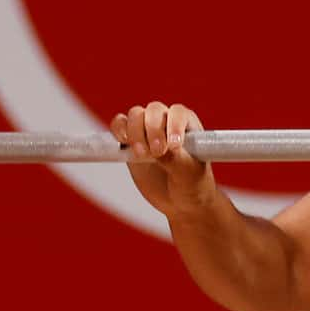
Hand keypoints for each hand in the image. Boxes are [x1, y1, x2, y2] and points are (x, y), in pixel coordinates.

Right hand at [112, 100, 215, 216]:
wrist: (178, 200)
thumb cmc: (191, 183)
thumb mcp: (188, 173)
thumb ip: (175, 159)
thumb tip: (160, 149)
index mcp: (187, 124)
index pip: (178, 113)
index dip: (174, 125)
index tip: (173, 146)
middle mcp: (167, 122)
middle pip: (154, 110)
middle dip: (153, 129)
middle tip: (157, 152)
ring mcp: (147, 130)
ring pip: (135, 114)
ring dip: (135, 131)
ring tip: (141, 154)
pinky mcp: (130, 142)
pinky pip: (119, 125)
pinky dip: (118, 131)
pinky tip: (124, 146)